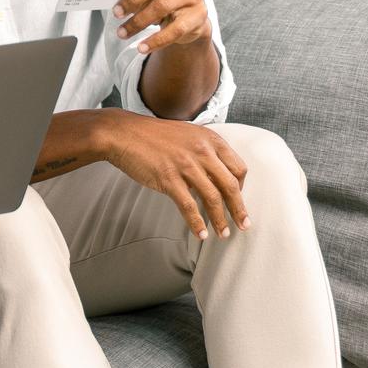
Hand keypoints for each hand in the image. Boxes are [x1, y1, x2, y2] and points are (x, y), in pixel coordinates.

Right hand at [100, 112, 250, 238]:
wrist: (124, 133)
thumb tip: (216, 175)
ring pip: (213, 198)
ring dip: (220, 220)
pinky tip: (201, 233)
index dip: (241, 188)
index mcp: (210, 140)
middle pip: (230, 185)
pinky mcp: (169, 178)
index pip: (238, 168)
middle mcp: (202, 151)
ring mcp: (186, 165)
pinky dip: (197, 223)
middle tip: (243, 225)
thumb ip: (205, 151)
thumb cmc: (154, 136)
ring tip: (223, 234)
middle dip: (239, 209)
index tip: (237, 200)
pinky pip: (189, 206)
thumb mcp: (188, 135)